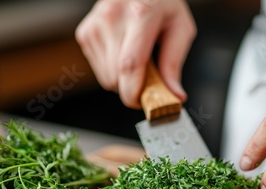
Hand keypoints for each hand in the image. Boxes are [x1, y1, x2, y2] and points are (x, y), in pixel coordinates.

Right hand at [75, 0, 195, 108]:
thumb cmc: (162, 4)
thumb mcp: (180, 28)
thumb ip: (174, 63)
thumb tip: (174, 96)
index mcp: (141, 14)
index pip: (129, 64)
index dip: (134, 92)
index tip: (143, 103)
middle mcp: (112, 18)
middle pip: (116, 77)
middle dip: (132, 88)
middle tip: (149, 78)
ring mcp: (95, 26)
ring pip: (106, 78)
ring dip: (122, 80)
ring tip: (136, 59)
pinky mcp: (85, 33)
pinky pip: (98, 70)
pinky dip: (112, 70)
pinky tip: (122, 52)